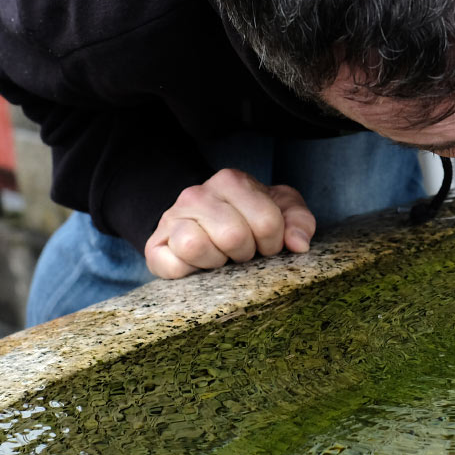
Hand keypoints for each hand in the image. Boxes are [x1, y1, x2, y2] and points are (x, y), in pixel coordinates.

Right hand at [144, 169, 315, 278]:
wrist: (204, 225)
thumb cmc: (249, 218)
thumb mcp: (281, 210)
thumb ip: (299, 220)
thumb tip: (299, 244)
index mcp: (231, 181)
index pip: (266, 222)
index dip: (273, 242)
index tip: (266, 243)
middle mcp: (197, 194)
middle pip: (233, 237)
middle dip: (246, 253)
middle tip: (243, 252)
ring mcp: (172, 218)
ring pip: (196, 246)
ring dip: (217, 262)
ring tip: (221, 257)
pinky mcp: (155, 246)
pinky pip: (173, 266)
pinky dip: (191, 273)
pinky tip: (200, 265)